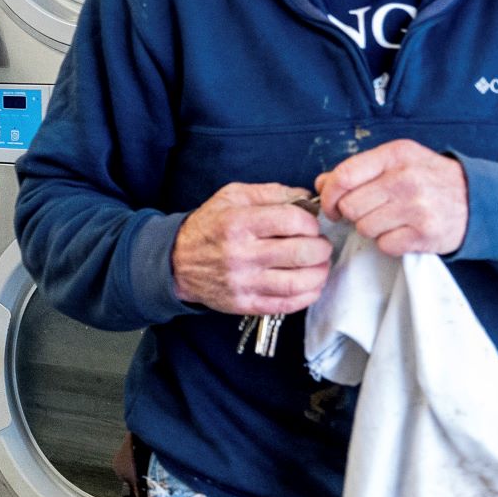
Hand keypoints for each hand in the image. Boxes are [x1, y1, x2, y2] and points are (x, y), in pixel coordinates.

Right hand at [170, 183, 332, 315]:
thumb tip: (307, 198)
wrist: (177, 262)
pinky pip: (287, 304)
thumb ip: (271, 192)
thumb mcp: (232, 196)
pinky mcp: (245, 303)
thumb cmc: (208, 226)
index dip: (311, 221)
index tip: (311, 224)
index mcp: (238, 223)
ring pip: (298, 282)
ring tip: (319, 265)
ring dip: (319, 273)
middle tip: (319, 245)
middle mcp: (241, 254)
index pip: (291, 220)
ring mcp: (243, 282)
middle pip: (300, 252)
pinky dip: (308, 295)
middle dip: (320, 247)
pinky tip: (311, 284)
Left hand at [316, 141, 466, 256]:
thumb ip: (359, 170)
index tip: (332, 205)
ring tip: (393, 219)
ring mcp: (416, 207)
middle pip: (351, 206)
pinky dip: (390, 243)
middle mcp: (406, 178)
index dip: (330, 195)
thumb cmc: (430, 179)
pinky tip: (405, 231)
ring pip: (365, 227)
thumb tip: (322, 183)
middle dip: (354, 213)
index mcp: (396, 155)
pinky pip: (384, 245)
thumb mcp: (399, 162)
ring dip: (373, 228)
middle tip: (372, 212)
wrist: (478, 199)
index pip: (344, 176)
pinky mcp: (424, 234)